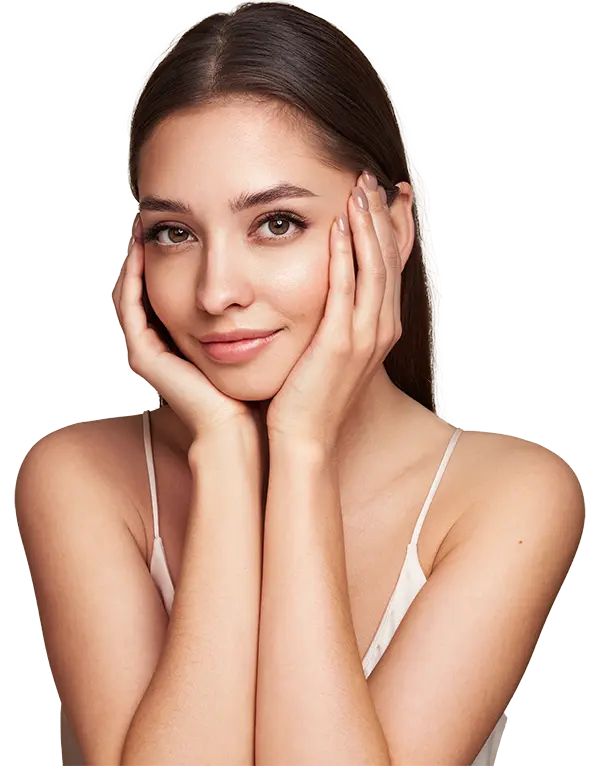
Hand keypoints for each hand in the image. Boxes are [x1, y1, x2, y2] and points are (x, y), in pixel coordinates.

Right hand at [113, 216, 259, 440]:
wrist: (251, 426)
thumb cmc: (266, 381)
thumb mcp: (267, 329)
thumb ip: (268, 300)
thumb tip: (292, 260)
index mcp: (192, 334)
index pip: (177, 284)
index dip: (178, 251)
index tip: (189, 219)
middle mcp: (167, 341)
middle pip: (152, 286)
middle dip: (155, 249)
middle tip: (155, 212)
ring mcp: (152, 349)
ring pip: (134, 294)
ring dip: (137, 258)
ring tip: (142, 221)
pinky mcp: (146, 357)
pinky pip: (130, 311)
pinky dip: (132, 280)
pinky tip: (140, 251)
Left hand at [265, 172, 405, 448]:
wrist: (303, 440)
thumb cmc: (308, 398)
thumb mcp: (327, 353)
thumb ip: (332, 319)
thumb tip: (323, 296)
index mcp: (380, 330)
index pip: (390, 267)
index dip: (389, 229)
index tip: (383, 195)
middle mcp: (381, 330)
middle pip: (388, 260)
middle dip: (381, 216)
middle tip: (371, 178)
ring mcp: (365, 338)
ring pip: (373, 268)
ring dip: (367, 225)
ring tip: (358, 187)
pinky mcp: (340, 345)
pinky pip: (346, 291)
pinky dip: (345, 255)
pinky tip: (337, 226)